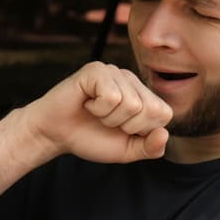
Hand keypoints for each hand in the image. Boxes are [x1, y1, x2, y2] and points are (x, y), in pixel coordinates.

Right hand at [21, 62, 171, 162]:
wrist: (55, 134)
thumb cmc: (89, 137)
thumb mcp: (125, 150)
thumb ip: (149, 148)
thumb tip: (164, 134)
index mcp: (142, 95)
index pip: (164, 114)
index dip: (142, 130)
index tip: (120, 129)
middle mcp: (131, 80)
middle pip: (150, 109)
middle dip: (126, 125)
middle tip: (105, 121)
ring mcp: (114, 72)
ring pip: (131, 104)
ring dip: (108, 118)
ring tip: (94, 112)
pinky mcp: (96, 70)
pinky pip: (112, 96)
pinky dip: (97, 109)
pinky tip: (86, 103)